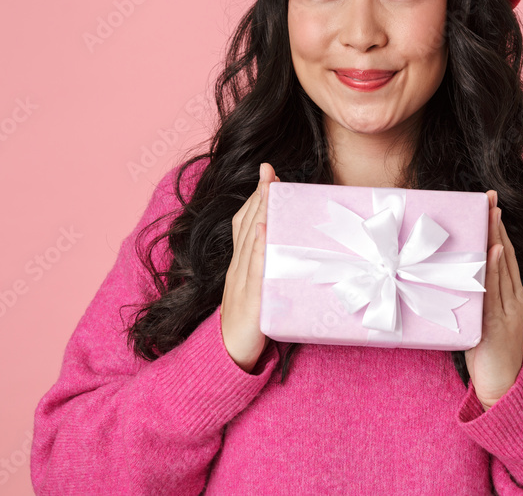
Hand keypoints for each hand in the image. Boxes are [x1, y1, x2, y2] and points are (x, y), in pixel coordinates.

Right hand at [220, 162, 278, 372]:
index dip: (256, 197)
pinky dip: (258, 247)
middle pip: (248, 223)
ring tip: (270, 187)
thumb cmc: (251, 322)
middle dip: (260, 195)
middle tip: (271, 170)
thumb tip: (291, 250)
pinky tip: (264, 230)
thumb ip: (272, 269)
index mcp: (242, 263)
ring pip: (251, 239)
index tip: (268, 173)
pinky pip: (254, 269)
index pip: (246, 222)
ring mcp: (242, 281)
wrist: (230, 354)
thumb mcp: (261, 289)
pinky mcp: (251, 299)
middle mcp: (239, 266)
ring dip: (260, 212)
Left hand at [464, 190, 522, 409]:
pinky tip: (493, 250)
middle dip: (497, 225)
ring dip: (496, 239)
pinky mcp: (500, 322)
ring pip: (502, 268)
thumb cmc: (486, 353)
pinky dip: (495, 269)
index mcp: (512, 297)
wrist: (500, 385)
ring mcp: (509, 310)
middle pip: (505, 254)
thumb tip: (453, 275)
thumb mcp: (480, 319)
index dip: (498, 229)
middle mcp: (514, 299)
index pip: (504, 255)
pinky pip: (496, 291)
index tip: (491, 206)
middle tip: (490, 198)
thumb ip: (475, 298)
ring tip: (491, 214)